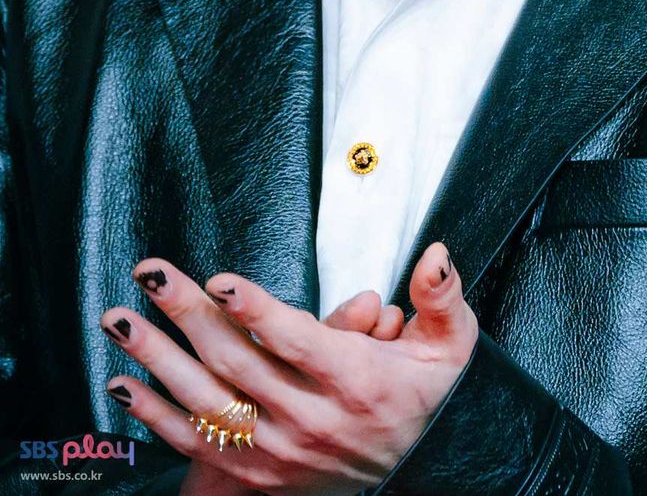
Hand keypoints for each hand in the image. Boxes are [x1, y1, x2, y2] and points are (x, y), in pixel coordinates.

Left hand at [100, 241, 476, 493]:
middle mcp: (310, 419)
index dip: (256, 310)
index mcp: (355, 381)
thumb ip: (442, 297)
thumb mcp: (448, 347)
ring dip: (156, 357)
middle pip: (238, 361)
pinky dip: (153, 415)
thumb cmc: (417, 394)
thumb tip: (436, 254)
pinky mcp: (253, 470)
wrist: (402, 471)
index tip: (219, 279)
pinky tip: (122, 382)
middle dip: (187, 312)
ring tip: (119, 318)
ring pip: (206, 399)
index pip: (298, 342)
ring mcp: (276, 449)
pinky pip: (193, 442)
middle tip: (152, 271)